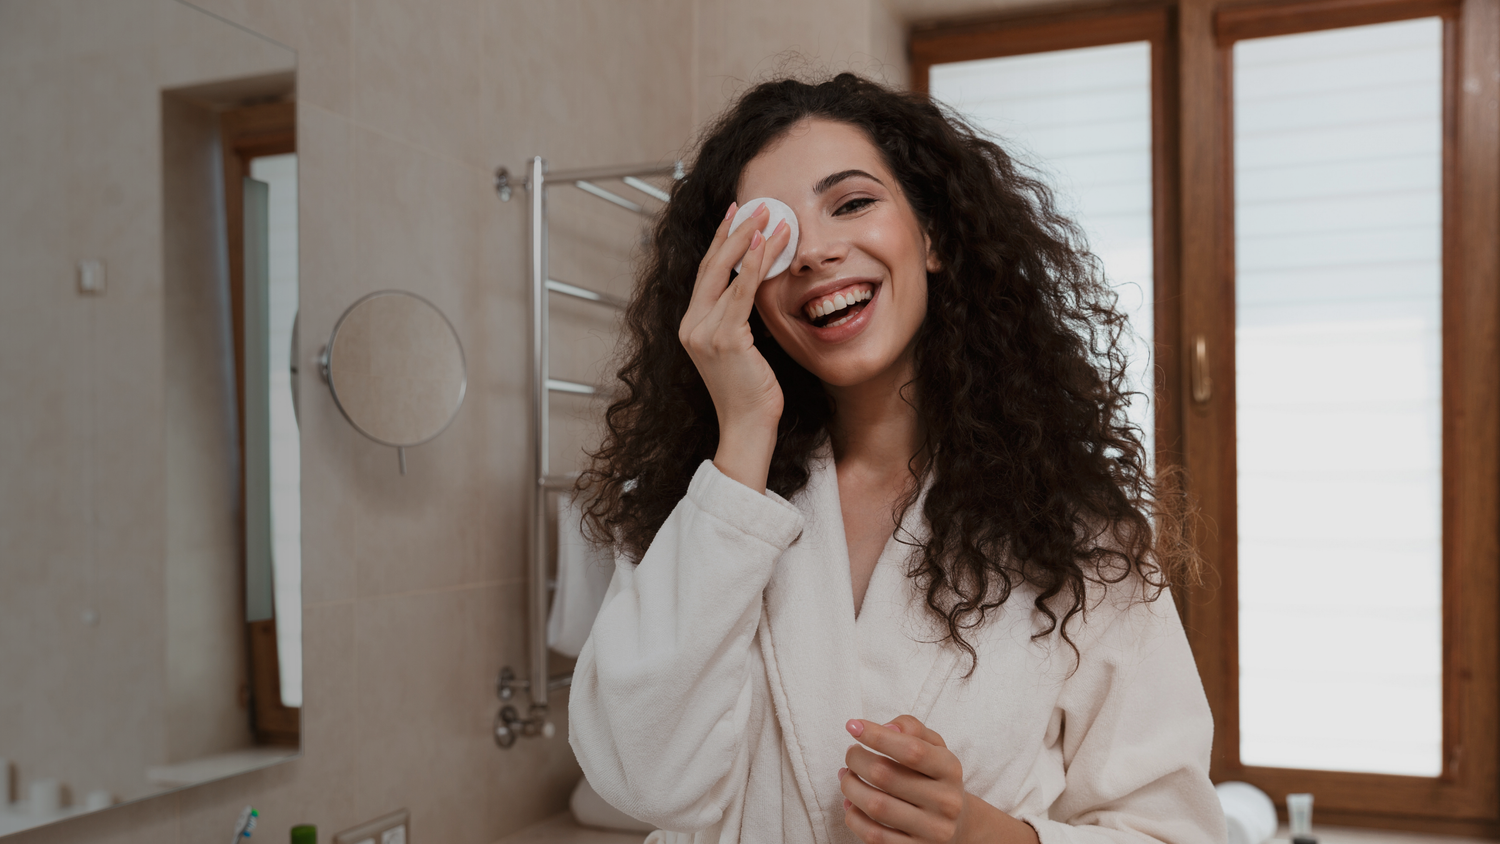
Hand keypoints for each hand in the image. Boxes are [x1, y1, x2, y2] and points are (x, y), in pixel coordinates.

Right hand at [678, 202, 792, 491]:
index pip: (707, 274)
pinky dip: (755, 266)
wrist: (746, 427)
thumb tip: (755, 288)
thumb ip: (738, 319)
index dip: (721, 242)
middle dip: (734, 231)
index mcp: (691, 327)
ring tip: (771, 217)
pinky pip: (741, 294)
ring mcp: (704, 332)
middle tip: (755, 205)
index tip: (736, 215)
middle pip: (711, 266)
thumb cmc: (749, 393)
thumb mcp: (740, 350)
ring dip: (750, 241)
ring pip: (726, 274)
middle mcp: (692, 326)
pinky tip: (768, 245)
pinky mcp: (724, 339)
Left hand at [840, 716, 1038, 843]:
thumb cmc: (936, 777)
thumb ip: (911, 728)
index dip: (877, 736)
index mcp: (950, 769)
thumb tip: (885, 728)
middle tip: (851, 754)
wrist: (959, 824)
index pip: (912, 750)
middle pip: (886, 776)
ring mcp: (931, 830)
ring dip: (850, 787)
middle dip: (856, 760)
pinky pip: (873, 836)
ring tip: (846, 776)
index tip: (853, 726)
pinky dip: (853, 816)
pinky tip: (851, 803)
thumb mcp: (934, 746)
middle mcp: (945, 801)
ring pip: (876, 806)